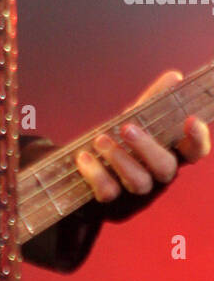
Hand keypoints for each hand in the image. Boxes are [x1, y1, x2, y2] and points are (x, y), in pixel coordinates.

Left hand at [75, 69, 210, 205]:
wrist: (82, 176)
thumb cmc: (120, 145)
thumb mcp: (136, 121)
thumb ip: (153, 101)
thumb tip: (175, 77)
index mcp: (169, 155)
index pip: (194, 152)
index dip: (198, 139)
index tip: (191, 120)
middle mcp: (157, 177)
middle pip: (165, 168)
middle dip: (147, 147)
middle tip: (126, 128)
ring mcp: (136, 193)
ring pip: (138, 181)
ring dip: (119, 159)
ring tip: (100, 139)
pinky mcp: (112, 203)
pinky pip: (108, 191)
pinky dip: (95, 173)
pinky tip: (83, 157)